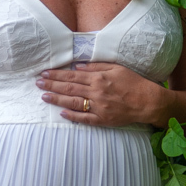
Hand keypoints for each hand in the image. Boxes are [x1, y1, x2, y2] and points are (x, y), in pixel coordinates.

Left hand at [36, 62, 166, 126]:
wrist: (148, 101)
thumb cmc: (134, 83)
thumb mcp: (117, 68)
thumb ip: (96, 66)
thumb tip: (77, 66)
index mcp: (99, 78)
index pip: (72, 75)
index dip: (57, 74)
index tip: (44, 73)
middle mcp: (96, 92)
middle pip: (69, 88)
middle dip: (52, 85)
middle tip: (37, 83)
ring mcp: (99, 107)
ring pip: (73, 102)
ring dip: (57, 99)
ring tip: (44, 96)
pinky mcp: (103, 119)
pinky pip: (84, 118)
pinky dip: (72, 116)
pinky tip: (61, 113)